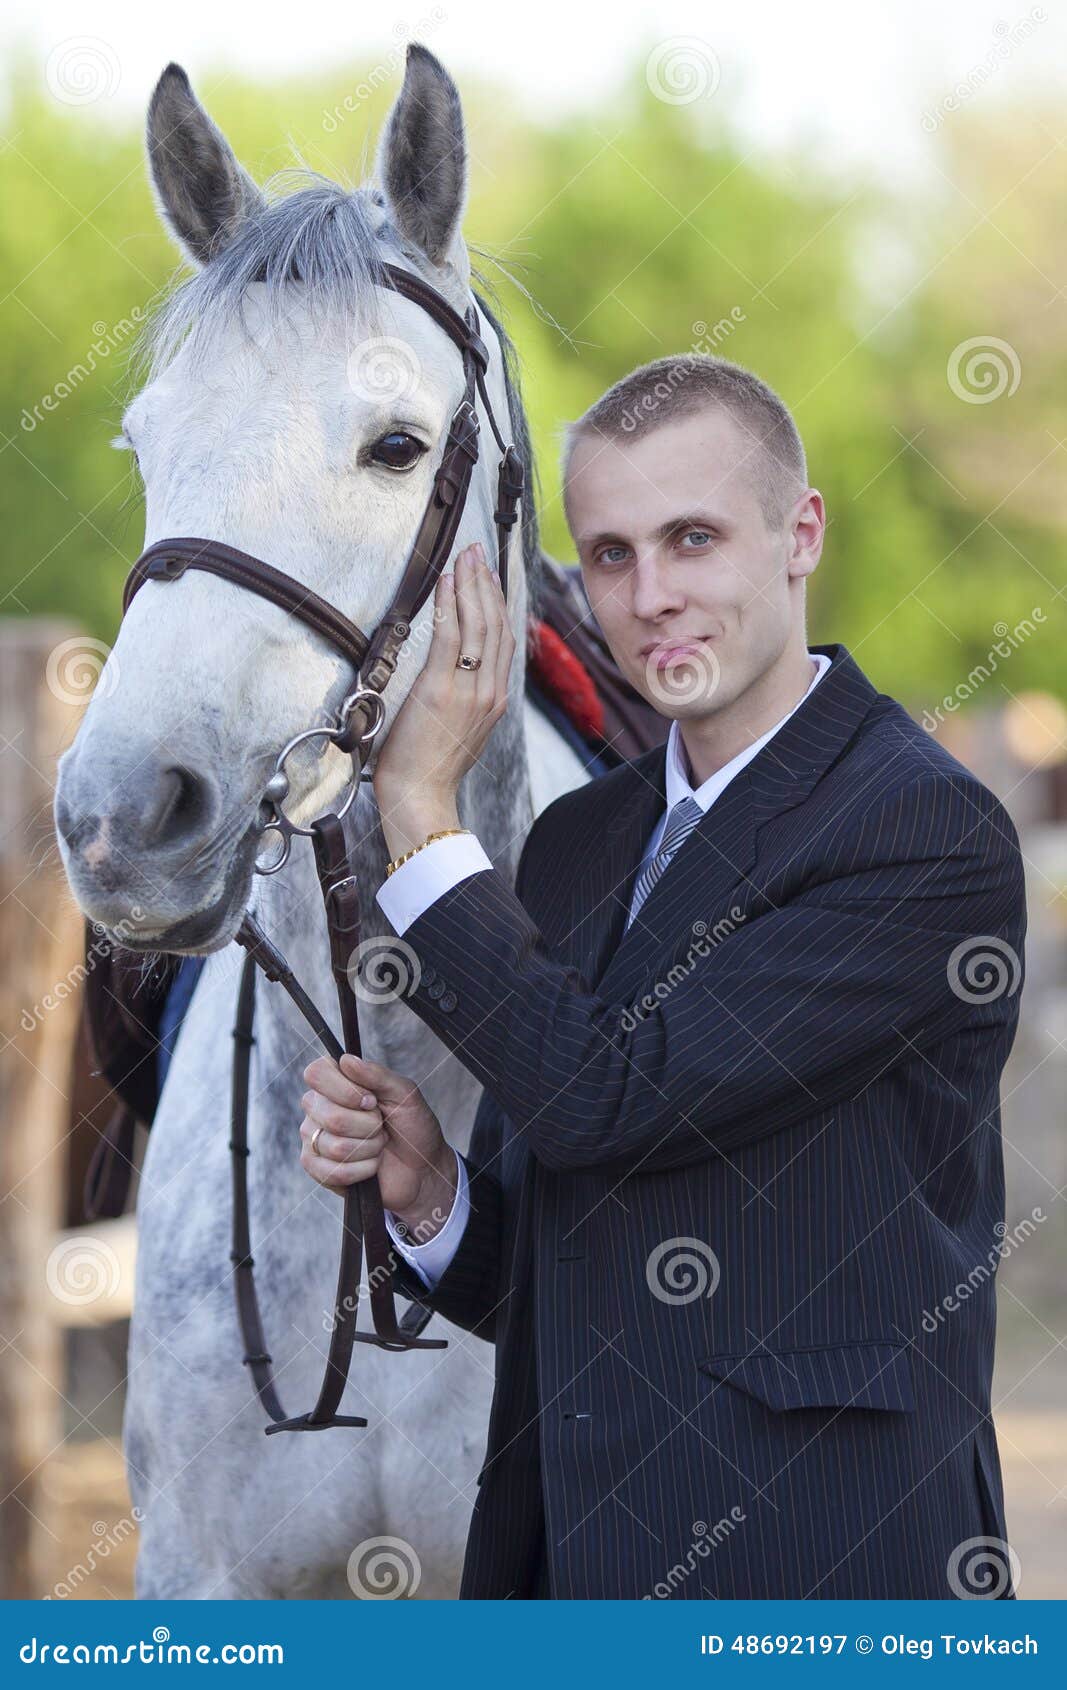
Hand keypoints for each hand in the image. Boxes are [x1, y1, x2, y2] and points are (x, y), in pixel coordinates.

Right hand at [299, 1051, 456, 1240]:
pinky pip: (333, 1172)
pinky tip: (371, 1164)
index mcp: (335, 1083)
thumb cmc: (412, 1126)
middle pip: (331, 1116)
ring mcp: (314, 1139)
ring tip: (378, 1145)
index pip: (316, 1073)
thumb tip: (346, 1060)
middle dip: (369, 1125)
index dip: (346, 1090)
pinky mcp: (318, 1170)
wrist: (422, 1167)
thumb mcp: (404, 1094)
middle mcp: (318, 1108)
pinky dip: (364, 1169)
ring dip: (370, 1148)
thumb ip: (376, 1074)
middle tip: (380, 1125)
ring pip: (336, 1147)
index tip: (371, 1100)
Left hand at [372, 541, 515, 861]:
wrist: (421, 797)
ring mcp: (469, 691)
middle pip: (495, 625)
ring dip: (470, 586)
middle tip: (476, 553)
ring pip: (478, 626)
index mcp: (495, 700)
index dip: (497, 602)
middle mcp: (489, 692)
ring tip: (463, 558)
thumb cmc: (430, 770)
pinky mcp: (441, 690)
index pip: (503, 640)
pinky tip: (446, 583)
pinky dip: (450, 606)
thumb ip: (468, 701)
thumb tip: (461, 676)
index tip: (488, 575)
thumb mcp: (462, 733)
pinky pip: (450, 637)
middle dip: (486, 583)